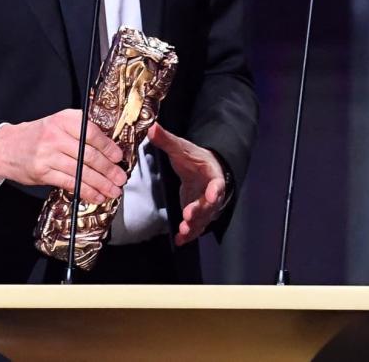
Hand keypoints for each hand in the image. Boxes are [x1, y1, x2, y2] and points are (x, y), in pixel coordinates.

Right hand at [0, 109, 125, 204]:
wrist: (5, 146)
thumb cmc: (38, 135)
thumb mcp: (58, 123)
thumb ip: (81, 131)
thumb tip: (109, 148)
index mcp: (64, 120)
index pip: (92, 133)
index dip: (108, 147)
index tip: (119, 157)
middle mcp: (56, 135)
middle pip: (89, 154)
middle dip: (108, 169)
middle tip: (120, 177)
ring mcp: (48, 154)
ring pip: (81, 171)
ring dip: (101, 183)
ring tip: (113, 190)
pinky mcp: (43, 172)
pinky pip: (70, 182)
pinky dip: (86, 191)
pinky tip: (96, 195)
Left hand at [147, 123, 225, 245]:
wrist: (204, 168)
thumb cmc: (194, 158)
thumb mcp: (181, 148)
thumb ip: (167, 140)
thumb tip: (151, 127)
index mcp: (212, 174)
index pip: (217, 183)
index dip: (215, 190)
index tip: (211, 195)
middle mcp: (212, 193)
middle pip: (210, 205)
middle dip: (200, 211)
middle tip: (188, 216)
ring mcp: (206, 206)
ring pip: (203, 219)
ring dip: (194, 226)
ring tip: (183, 232)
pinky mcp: (198, 215)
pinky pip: (196, 227)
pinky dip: (188, 235)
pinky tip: (179, 241)